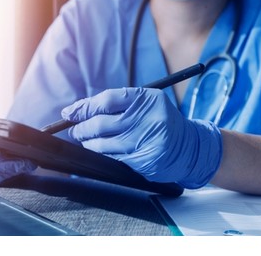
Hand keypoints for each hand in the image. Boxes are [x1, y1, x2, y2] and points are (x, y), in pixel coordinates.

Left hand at [61, 87, 222, 187]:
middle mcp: (147, 119)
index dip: (84, 107)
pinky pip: (113, 158)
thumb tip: (78, 110)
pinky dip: (103, 155)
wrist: (191, 147)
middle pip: (101, 124)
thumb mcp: (146, 104)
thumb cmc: (161, 121)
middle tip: (74, 130)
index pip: (107, 100)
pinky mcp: (145, 161)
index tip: (70, 113)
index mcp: (147, 99)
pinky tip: (101, 151)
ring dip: (89, 143)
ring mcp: (146, 141)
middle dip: (81, 128)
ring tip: (86, 140)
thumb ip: (117, 104)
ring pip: (103, 144)